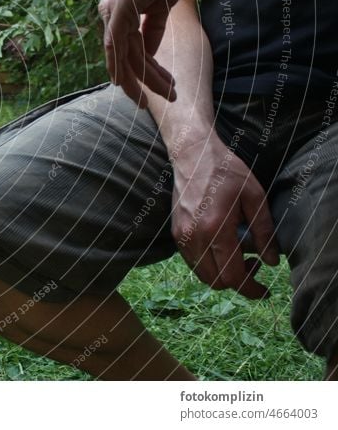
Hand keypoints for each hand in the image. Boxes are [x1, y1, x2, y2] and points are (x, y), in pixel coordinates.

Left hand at [99, 0, 188, 107]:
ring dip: (147, 79)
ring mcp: (112, 12)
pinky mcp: (118, 9)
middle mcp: (111, 14)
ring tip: (168, 95)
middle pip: (126, 57)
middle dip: (142, 83)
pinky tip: (124, 85)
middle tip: (150, 105)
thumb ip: (151, 29)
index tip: (155, 89)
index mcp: (120, 13)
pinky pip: (116, 44)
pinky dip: (120, 65)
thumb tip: (149, 54)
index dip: (142, 71)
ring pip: (127, 56)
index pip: (129, 50)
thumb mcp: (160, 6)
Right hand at [170, 135, 278, 299]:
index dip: (251, 289)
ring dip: (222, 274)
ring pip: (202, 275)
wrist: (193, 156)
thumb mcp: (255, 197)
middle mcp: (194, 237)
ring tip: (238, 256)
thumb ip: (264, 231)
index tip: (264, 290)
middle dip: (238, 282)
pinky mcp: (176, 233)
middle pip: (216, 281)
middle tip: (253, 265)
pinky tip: (222, 247)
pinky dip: (209, 264)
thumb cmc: (227, 172)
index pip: (232, 276)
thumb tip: (271, 261)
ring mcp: (182, 236)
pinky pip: (193, 262)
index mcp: (216, 229)